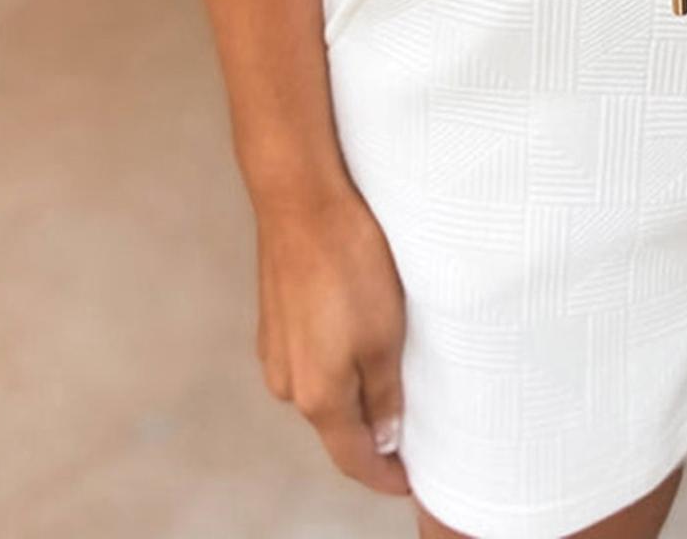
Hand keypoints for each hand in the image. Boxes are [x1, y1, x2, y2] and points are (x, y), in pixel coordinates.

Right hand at [255, 185, 411, 495]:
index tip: (411, 483)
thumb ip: (384, 393)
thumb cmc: (349, 265)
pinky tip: (359, 342)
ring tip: (392, 384)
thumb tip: (384, 437)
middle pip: (337, 426)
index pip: (354, 458)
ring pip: (323, 390)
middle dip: (372, 435)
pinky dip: (337, 363)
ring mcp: (276, 351)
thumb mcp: (384, 336)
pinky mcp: (275, 320)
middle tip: (411, 434)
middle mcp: (288, 383)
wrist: (302, 203)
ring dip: (354, 395)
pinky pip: (311, 359)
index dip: (385, 475)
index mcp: (318, 396)